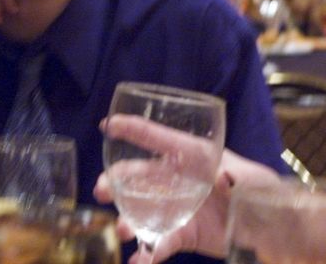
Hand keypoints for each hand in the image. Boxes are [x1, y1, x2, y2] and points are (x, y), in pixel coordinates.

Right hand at [94, 115, 280, 262]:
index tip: (107, 126)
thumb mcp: (250, 177)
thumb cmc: (260, 190)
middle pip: (138, 176)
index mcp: (191, 155)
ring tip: (122, 230)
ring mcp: (176, 206)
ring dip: (127, 219)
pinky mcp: (183, 233)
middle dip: (114, 181)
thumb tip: (222, 178)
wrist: (273, 229)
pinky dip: (149, 253)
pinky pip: (161, 242)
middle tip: (101, 190)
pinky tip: (138, 261)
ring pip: (142, 209)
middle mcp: (176, 178)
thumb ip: (236, 177)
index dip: (132, 129)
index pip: (158, 137)